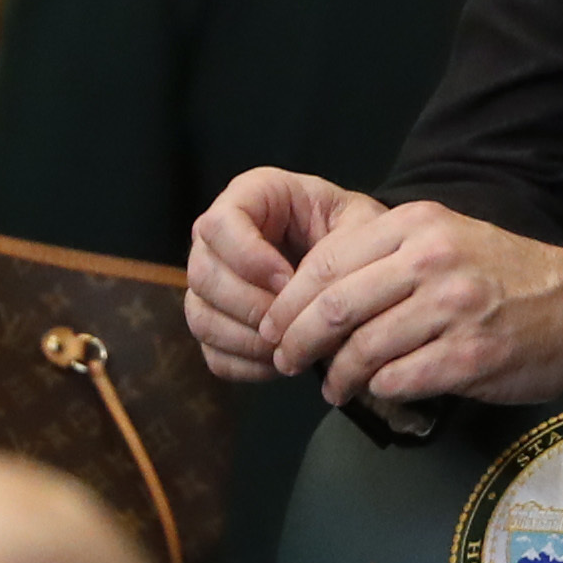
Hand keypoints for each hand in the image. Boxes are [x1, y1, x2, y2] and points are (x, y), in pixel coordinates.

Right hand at [187, 168, 384, 383]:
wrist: (362, 263)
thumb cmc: (359, 233)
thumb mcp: (360, 224)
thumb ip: (332, 248)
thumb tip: (291, 292)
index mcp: (250, 197)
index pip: (219, 224)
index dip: (248, 257)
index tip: (289, 279)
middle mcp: (218, 239)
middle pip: (202, 274)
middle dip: (250, 305)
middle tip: (294, 321)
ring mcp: (212, 284)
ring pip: (201, 316)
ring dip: (247, 339)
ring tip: (292, 345)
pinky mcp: (218, 323)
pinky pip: (213, 353)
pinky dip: (246, 364)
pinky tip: (282, 362)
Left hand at [263, 200, 562, 406]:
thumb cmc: (501, 276)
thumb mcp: (443, 240)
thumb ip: (381, 259)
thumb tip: (309, 298)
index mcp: (417, 225)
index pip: (328, 262)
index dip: (288, 300)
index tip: (273, 324)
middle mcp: (432, 261)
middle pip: (334, 306)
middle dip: (297, 341)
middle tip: (285, 360)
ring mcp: (453, 309)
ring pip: (362, 349)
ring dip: (337, 376)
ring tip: (333, 386)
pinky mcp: (470, 356)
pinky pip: (398, 379)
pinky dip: (378, 389)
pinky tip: (377, 390)